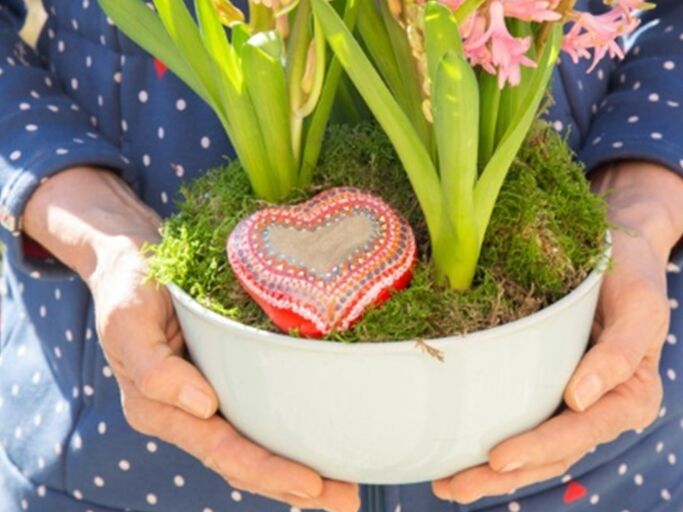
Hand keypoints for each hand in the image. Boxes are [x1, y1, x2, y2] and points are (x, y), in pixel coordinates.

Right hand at [24, 168, 359, 511]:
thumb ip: (155, 370)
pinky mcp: (222, 380)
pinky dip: (286, 438)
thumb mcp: (127, 323)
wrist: (130, 262)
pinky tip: (318, 445)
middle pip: (244, 461)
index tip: (312, 483)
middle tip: (349, 498)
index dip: (267, 470)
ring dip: (298, 471)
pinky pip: (256, 417)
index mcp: (160, 410)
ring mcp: (205, 401)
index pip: (221, 449)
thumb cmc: (127, 289)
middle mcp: (186, 415)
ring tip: (347, 488)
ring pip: (254, 446)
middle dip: (295, 485)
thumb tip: (203, 407)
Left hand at [432, 161, 682, 503]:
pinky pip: (523, 418)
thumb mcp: (638, 307)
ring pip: (535, 448)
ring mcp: (573, 401)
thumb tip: (579, 400)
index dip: (539, 447)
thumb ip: (620, 354)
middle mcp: (600, 407)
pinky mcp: (549, 387)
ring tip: (445, 483)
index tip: (497, 458)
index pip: (582, 432)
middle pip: (552, 453)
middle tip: (452, 486)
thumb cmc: (631, 274)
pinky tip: (458, 450)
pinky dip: (493, 438)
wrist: (618, 248)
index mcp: (629, 396)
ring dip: (491, 473)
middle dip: (502, 476)